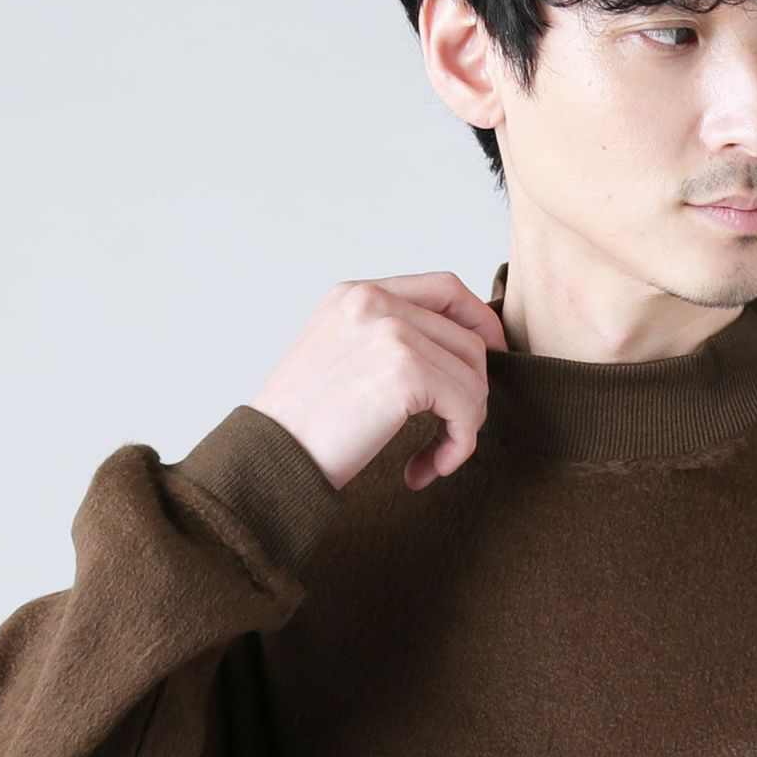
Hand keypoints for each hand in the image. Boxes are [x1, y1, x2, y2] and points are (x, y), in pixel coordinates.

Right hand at [247, 271, 508, 490]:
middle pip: (467, 336)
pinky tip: (425, 469)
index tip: (489, 358)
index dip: (479, 321)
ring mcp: (390, 332)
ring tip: (433, 457)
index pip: (444, 287)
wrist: (267, 460)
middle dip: (473, 390)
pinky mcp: (405, 372)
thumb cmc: (300, 426)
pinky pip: (465, 407)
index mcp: (355, 294)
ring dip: (463, 425)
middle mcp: (373, 302)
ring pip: (473, 375)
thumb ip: (389, 341)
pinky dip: (458, 444)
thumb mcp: (338, 358)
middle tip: (454, 430)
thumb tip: (462, 352)